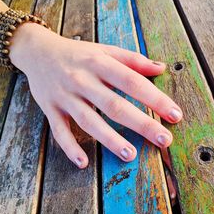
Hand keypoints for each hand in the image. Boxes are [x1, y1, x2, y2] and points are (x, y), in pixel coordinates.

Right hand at [9, 23, 182, 168]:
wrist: (38, 51)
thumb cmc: (79, 53)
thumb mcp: (105, 50)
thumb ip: (133, 59)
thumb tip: (161, 67)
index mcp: (100, 63)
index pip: (132, 82)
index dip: (155, 98)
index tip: (175, 115)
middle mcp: (83, 81)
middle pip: (115, 105)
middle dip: (142, 124)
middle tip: (165, 140)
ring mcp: (65, 97)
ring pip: (89, 121)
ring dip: (110, 139)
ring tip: (131, 155)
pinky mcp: (50, 110)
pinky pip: (59, 132)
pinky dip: (70, 148)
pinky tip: (83, 163)